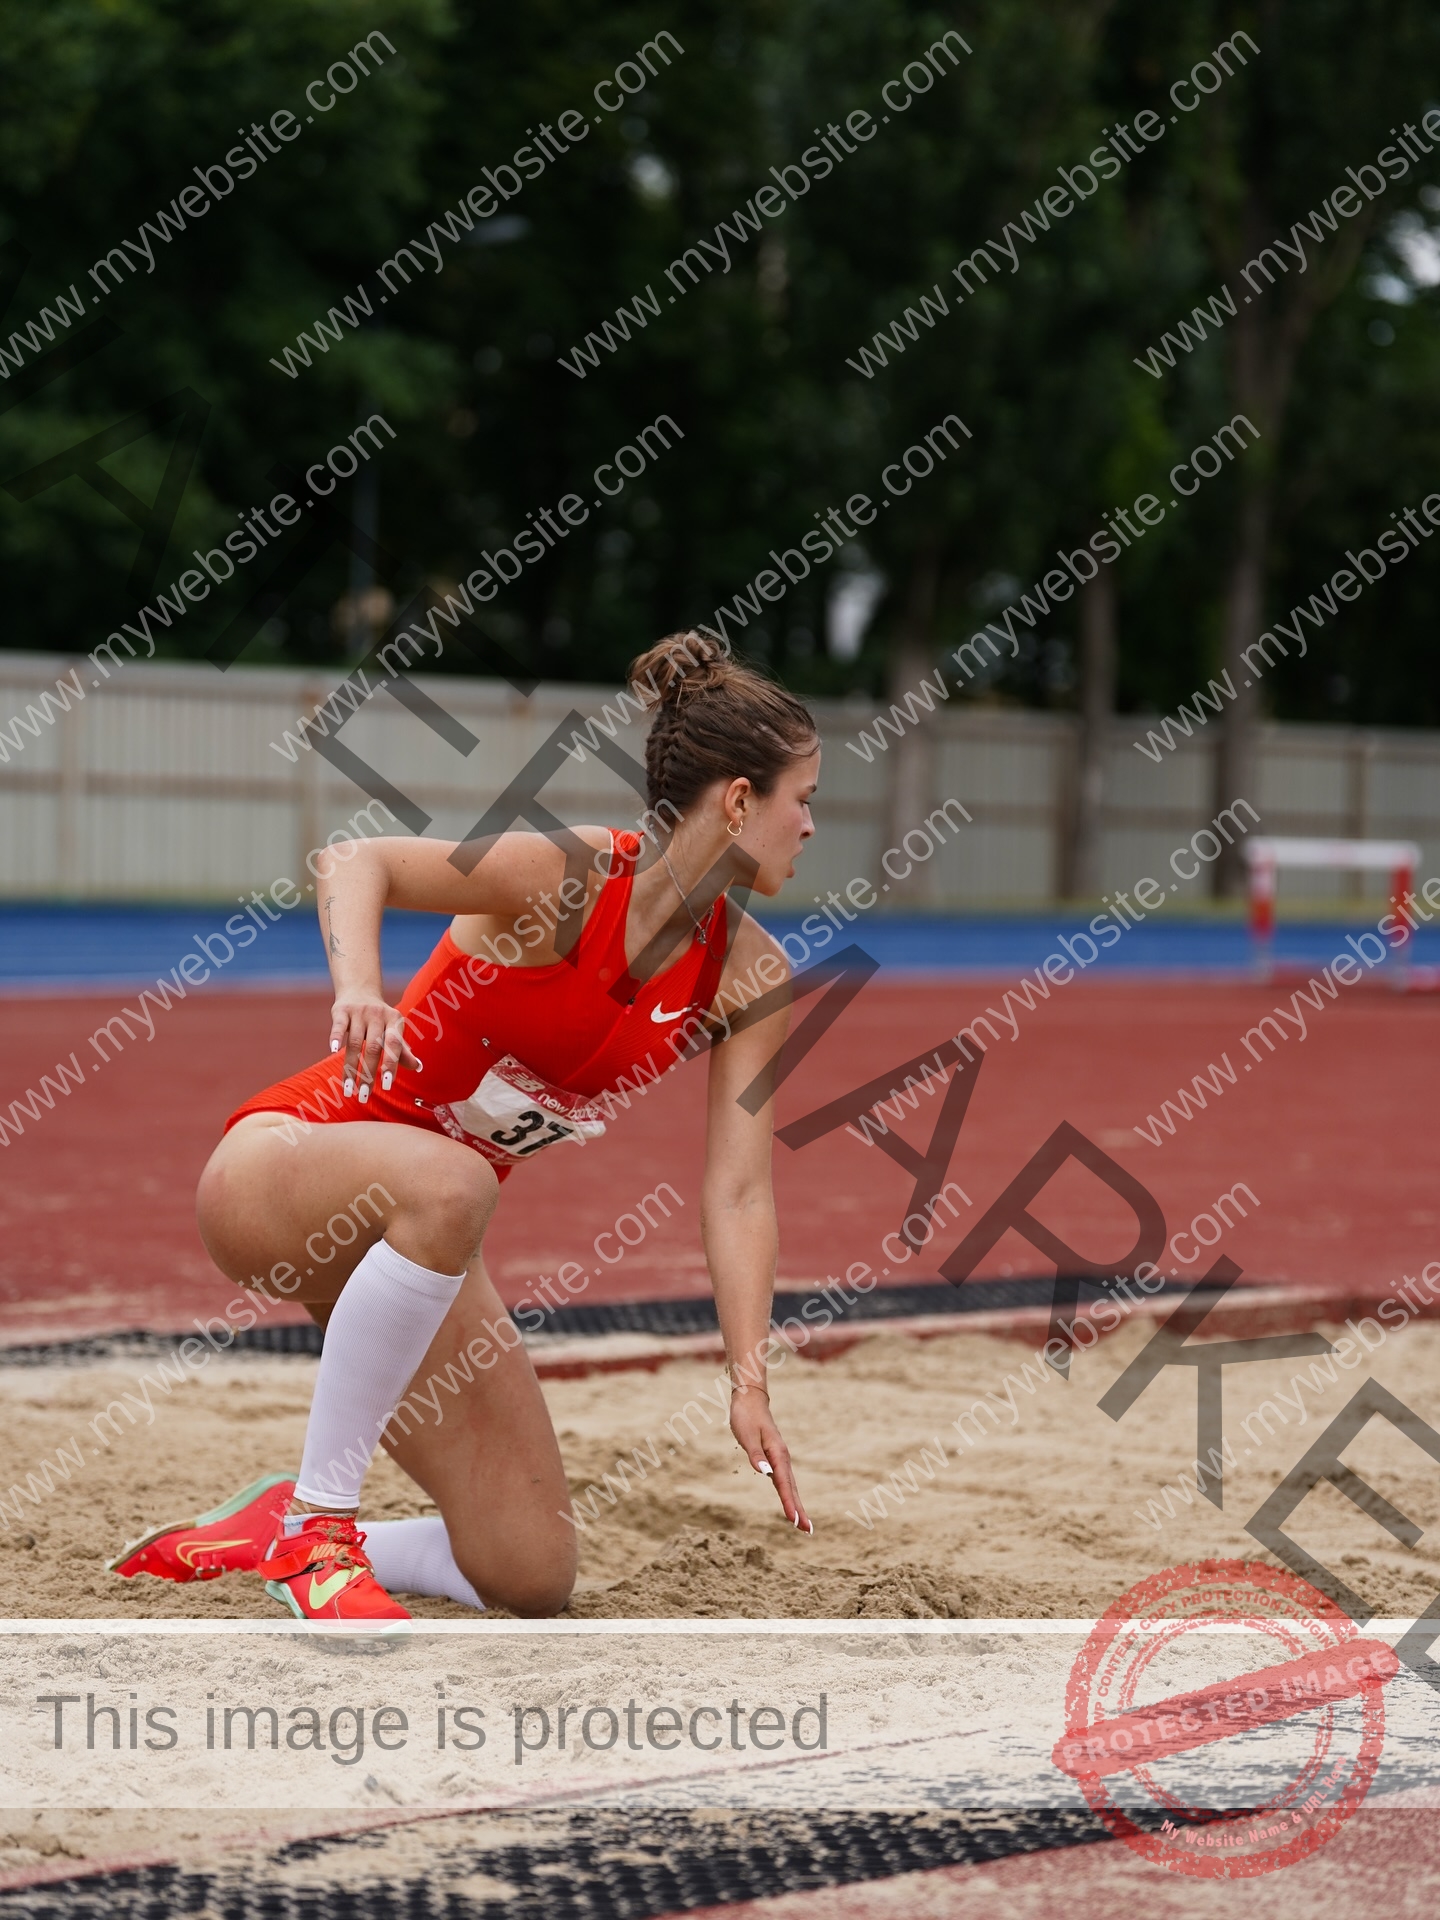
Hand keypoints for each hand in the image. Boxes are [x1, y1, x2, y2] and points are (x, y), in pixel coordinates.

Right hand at [329, 993, 421, 1103]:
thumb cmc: (380, 1019)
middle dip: (369, 1074)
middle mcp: (378, 1015)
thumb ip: (403, 1050)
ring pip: (354, 1043)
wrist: (360, 990)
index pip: (394, 1045)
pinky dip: (335, 1037)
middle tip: (364, 1095)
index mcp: (395, 1021)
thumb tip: (418, 1067)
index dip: (391, 1065)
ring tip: (348, 1088)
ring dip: (350, 1068)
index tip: (387, 1086)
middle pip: (373, 1048)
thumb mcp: (393, 1030)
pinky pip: (339, 1026)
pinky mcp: (342, 1010)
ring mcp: (359, 1012)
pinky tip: (332, 1051)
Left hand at [730, 1388, 811, 1532]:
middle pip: (791, 1488)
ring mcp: (780, 1459)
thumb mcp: (747, 1435)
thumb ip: (756, 1455)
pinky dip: (788, 1494)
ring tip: (803, 1524)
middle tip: (807, 1531)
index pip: (784, 1484)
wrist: (750, 1401)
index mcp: (777, 1454)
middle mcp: (782, 1458)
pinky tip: (790, 1503)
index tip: (796, 1522)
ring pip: (789, 1486)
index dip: (789, 1503)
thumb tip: (765, 1473)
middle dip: (799, 1510)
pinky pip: (784, 1481)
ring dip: (796, 1504)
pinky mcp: (775, 1459)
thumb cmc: (746, 1417)